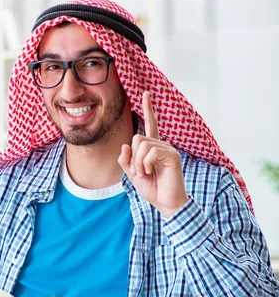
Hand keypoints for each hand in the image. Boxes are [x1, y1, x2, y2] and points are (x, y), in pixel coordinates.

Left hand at [118, 91, 188, 217]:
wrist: (165, 202)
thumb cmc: (151, 188)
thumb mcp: (132, 175)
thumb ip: (125, 161)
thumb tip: (125, 146)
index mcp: (151, 147)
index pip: (150, 124)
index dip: (147, 108)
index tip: (146, 93)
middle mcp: (160, 145)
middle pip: (137, 138)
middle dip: (132, 157)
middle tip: (138, 171)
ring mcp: (167, 149)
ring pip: (142, 145)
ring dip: (138, 162)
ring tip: (145, 173)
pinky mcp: (172, 156)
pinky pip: (151, 152)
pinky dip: (145, 164)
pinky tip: (150, 172)